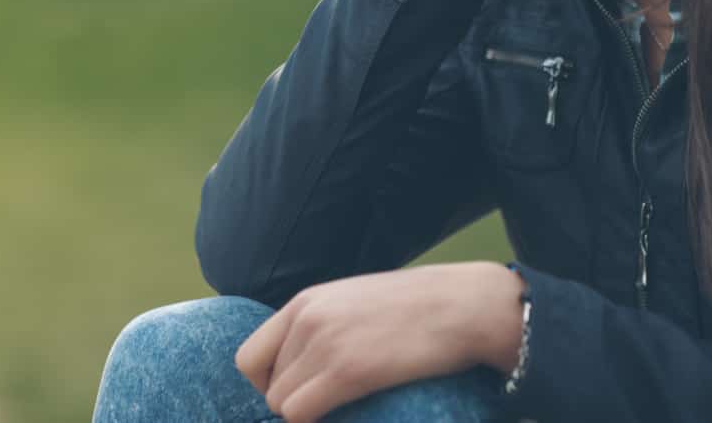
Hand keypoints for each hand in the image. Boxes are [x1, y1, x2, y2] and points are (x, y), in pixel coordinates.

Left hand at [234, 262, 522, 422]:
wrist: (462, 305)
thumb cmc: (418, 308)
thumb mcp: (355, 301)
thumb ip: (323, 324)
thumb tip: (306, 364)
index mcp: (305, 302)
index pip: (249, 357)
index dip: (267, 384)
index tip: (298, 393)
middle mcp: (307, 319)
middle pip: (267, 386)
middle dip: (292, 403)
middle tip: (329, 405)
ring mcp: (325, 344)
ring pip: (281, 404)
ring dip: (306, 414)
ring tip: (342, 408)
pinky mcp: (347, 370)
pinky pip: (300, 413)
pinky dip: (315, 421)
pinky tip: (344, 415)